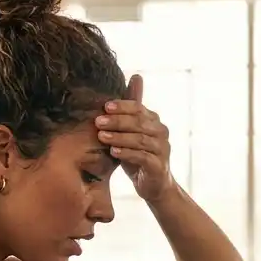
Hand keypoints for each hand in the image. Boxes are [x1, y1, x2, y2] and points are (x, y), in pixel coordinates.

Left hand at [95, 74, 172, 201]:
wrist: (152, 184)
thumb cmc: (138, 154)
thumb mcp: (131, 132)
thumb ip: (129, 110)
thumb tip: (135, 76)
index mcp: (154, 120)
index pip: (138, 108)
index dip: (122, 106)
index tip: (105, 106)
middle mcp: (161, 132)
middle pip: (139, 122)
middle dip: (117, 121)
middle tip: (98, 121)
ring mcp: (162, 149)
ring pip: (140, 139)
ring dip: (119, 137)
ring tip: (101, 136)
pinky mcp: (158, 165)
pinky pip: (142, 156)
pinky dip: (127, 153)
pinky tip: (113, 152)